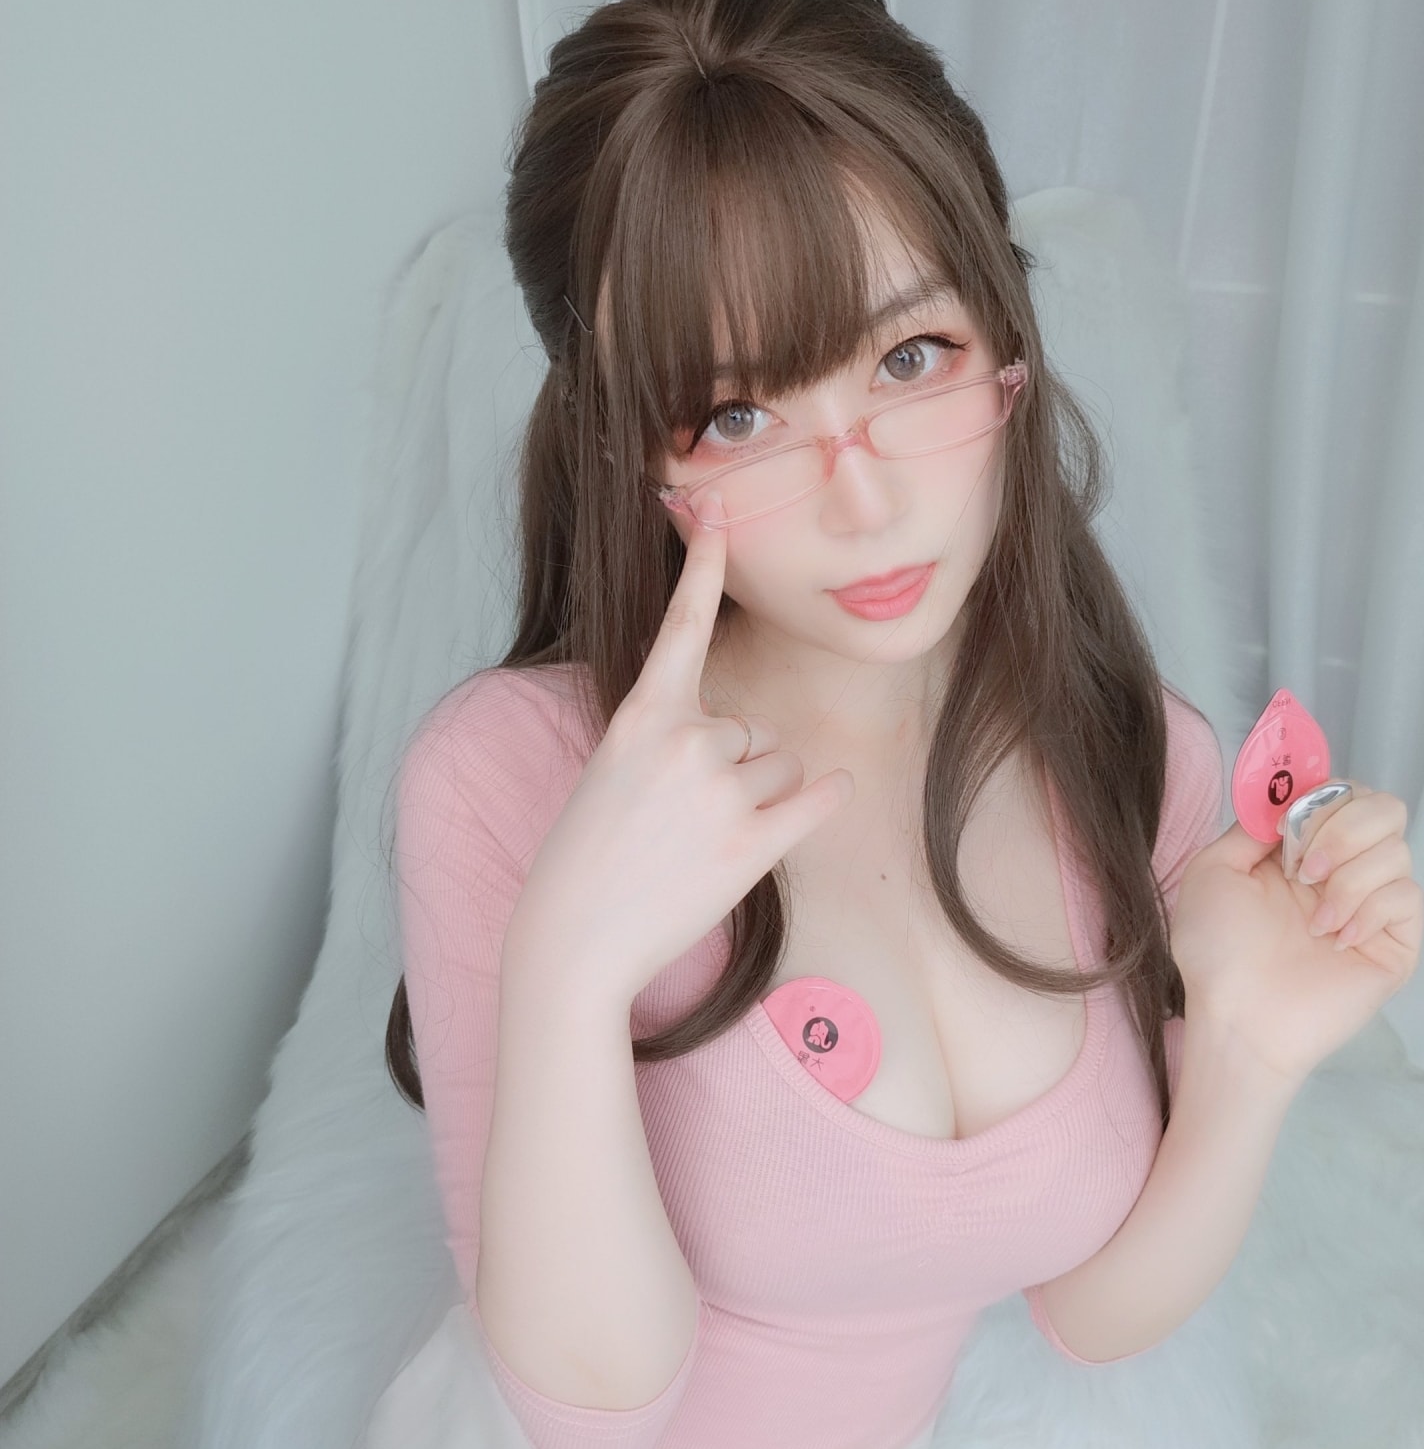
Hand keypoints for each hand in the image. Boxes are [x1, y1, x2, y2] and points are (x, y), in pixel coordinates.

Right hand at [507, 489, 855, 1001]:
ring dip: (759, 800)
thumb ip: (666, 737)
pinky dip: (822, 799)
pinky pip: (815, 799)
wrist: (575, 938)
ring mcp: (721, 792)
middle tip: (678, 821)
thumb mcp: (611, 772)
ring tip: (700, 843)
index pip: (679, 627)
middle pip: (754, 730)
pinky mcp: (752, 843)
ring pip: (781, 768)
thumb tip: (745, 738)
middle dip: (732, 770)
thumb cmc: (587, 857)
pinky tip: (823, 797)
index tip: (714, 509)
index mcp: (641, 716)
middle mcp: (686, 741)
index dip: (700, 566)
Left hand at [1168, 780, 1423, 1086]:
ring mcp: (1370, 905)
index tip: (1293, 826)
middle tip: (1306, 870)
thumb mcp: (1212, 871)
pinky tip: (1336, 940)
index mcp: (1299, 852)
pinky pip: (1406, 896)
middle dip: (1344, 828)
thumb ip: (1252, 826)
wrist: (1238, 1016)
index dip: (1325, 798)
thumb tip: (1288, 802)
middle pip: (1383, 809)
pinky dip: (1368, 910)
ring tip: (1314, 921)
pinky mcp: (1395, 942)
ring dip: (1348, 879)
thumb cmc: (1216, 952)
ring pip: (1396, 850)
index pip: (1342, 794)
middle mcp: (1340, 871)